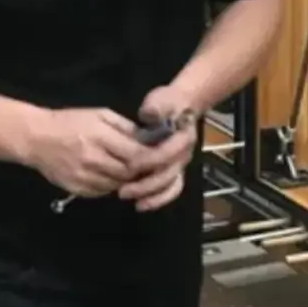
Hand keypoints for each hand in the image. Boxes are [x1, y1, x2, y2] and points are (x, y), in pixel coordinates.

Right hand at [27, 108, 139, 198]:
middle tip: (146, 165)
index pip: (135, 155)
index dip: (150, 159)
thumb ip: (125, 127)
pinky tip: (110, 175)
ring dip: (127, 180)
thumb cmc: (70, 121)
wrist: (36, 138)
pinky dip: (111, 185)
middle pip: (128, 173)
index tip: (157, 156)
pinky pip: (103, 192)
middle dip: (140, 171)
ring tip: (128, 169)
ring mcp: (83, 177)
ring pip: (117, 185)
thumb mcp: (100, 114)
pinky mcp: (76, 190)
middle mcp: (92, 159)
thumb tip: (149, 140)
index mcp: (100, 137)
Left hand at [117, 87, 198, 212]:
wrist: (179, 107)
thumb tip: (149, 114)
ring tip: (129, 199)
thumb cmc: (166, 103)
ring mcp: (181, 165)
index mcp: (183, 137)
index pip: (167, 154)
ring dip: (150, 196)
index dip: (149, 161)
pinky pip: (170, 191)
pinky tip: (141, 205)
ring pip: (169, 186)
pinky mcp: (175, 173)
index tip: (130, 165)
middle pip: (168, 175)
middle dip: (145, 185)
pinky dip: (158, 200)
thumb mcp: (160, 100)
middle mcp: (185, 155)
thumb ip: (156, 107)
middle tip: (122, 190)